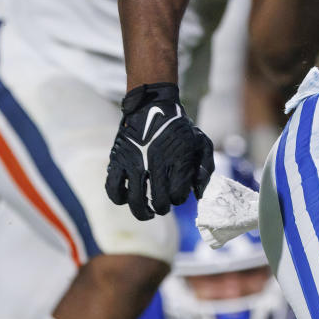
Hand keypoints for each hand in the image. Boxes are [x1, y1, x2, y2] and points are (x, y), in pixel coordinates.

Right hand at [106, 82, 214, 220]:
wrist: (153, 105)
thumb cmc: (179, 128)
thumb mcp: (201, 142)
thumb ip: (205, 169)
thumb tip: (199, 195)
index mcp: (178, 159)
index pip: (178, 195)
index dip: (179, 199)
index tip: (178, 194)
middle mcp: (156, 162)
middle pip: (159, 202)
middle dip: (162, 208)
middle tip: (162, 207)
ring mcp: (135, 162)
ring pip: (135, 200)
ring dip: (142, 212)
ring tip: (146, 212)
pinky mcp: (118, 160)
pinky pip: (113, 187)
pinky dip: (118, 197)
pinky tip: (125, 197)